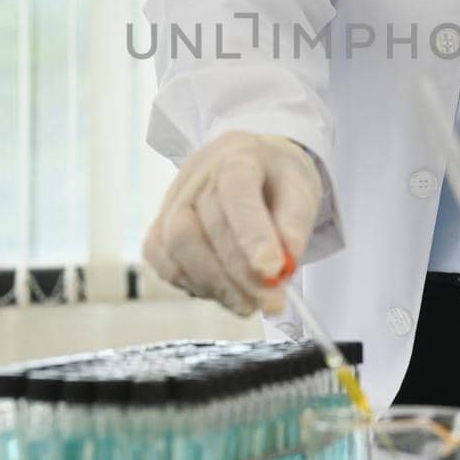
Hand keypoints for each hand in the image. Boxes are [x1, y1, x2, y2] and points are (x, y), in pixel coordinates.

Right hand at [142, 131, 322, 317]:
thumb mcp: (300, 192)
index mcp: (238, 156)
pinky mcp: (159, 228)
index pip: (237, 191)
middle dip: (240, 273)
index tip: (273, 269)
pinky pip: (164, 262)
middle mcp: (198, 175)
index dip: (252, 233)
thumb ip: (295, 225)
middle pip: (204, 226)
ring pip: (178, 246)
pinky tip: (223, 292)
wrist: (250, 168)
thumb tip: (284, 263)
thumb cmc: (275, 183)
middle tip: (271, 302)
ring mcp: (172, 200)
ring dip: (216, 285)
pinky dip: (194, 284)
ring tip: (249, 302)